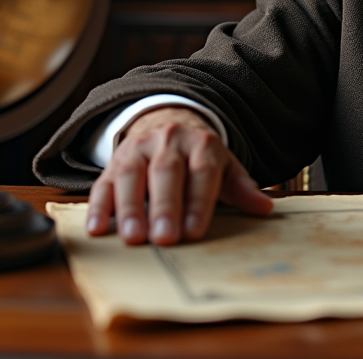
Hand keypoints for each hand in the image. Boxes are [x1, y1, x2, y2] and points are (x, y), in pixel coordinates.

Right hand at [85, 106, 272, 244]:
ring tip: (133, 238)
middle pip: (166, 171)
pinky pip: (103, 183)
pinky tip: (97, 229)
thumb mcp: (225, 168)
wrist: (167, 123)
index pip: (202, 171)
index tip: (195, 231)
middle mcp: (169, 142)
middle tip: (164, 237)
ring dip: (130, 208)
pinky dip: (99, 206)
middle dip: (165, 206)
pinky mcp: (113, 162)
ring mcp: (138, 149)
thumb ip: (241, 188)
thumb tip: (265, 207)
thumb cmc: (200, 159)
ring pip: (131, 175)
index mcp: (201, 144)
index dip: (198, 201)